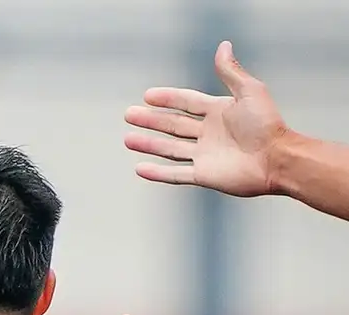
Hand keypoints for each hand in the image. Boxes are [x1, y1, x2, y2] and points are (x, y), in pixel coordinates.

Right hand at [125, 40, 289, 196]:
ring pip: (169, 149)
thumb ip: (231, 72)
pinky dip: (157, 173)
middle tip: (130, 115)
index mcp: (218, 113)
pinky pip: (176, 174)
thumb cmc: (268, 125)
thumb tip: (223, 46)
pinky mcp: (204, 175)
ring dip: (149, 144)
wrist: (278, 159)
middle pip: (173, 125)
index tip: (148, 96)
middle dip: (151, 120)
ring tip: (129, 139)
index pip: (186, 103)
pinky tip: (140, 169)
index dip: (167, 98)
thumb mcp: (250, 91)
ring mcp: (205, 155)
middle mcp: (209, 134)